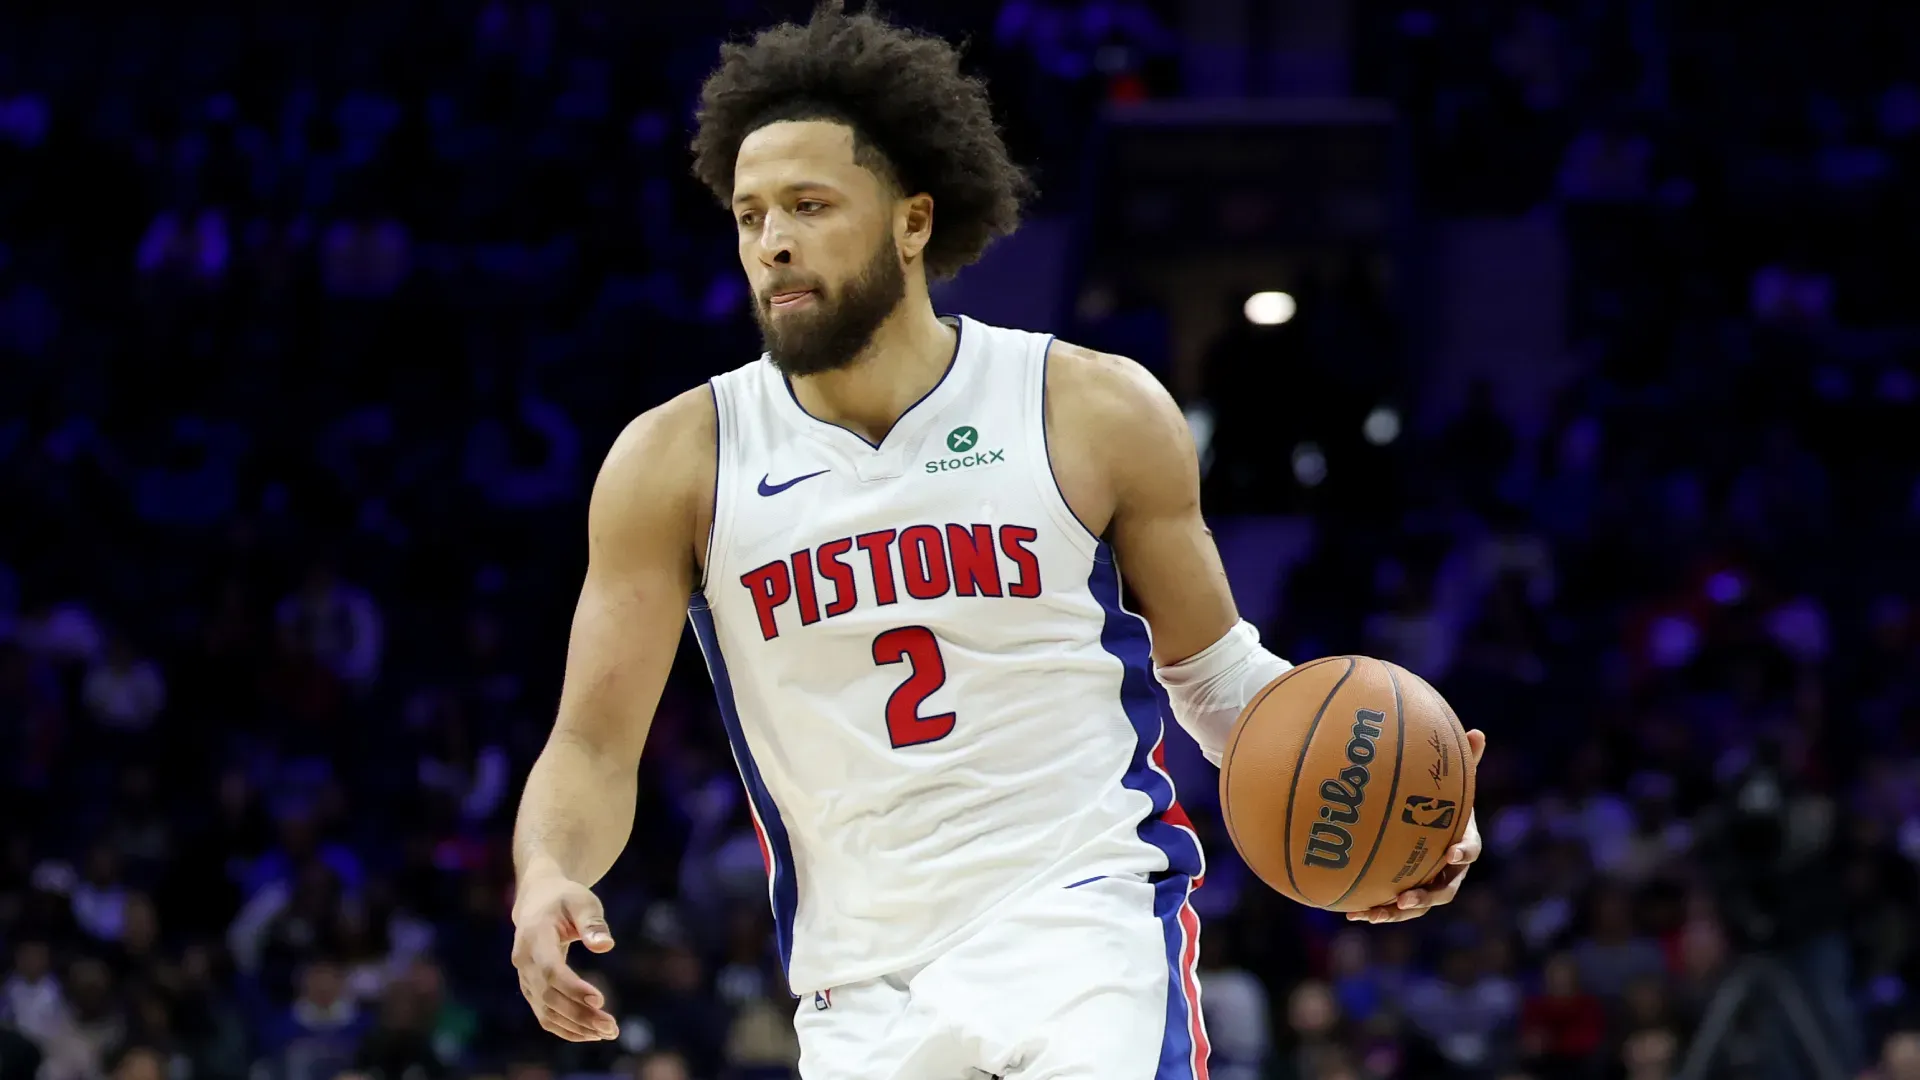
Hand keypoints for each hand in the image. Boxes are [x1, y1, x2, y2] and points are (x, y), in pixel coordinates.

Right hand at [511, 868, 619, 1040]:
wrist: (537, 900)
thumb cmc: (565, 899)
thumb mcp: (582, 901)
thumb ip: (593, 922)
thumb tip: (605, 946)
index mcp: (534, 937)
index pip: (551, 971)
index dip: (573, 988)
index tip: (600, 1000)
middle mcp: (523, 961)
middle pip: (549, 997)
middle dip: (580, 1015)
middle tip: (612, 1027)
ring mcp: (524, 978)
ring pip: (546, 1012)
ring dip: (576, 1027)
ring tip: (608, 1032)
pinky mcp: (530, 988)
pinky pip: (545, 1014)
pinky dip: (566, 1027)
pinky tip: (591, 1033)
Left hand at [1347, 728, 1485, 924]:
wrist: (1433, 828)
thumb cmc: (1444, 803)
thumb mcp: (1453, 783)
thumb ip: (1463, 762)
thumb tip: (1478, 732)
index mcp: (1462, 843)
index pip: (1469, 851)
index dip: (1463, 852)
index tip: (1452, 851)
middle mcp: (1448, 871)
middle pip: (1443, 890)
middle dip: (1425, 897)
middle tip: (1407, 899)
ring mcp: (1428, 886)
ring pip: (1417, 906)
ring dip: (1396, 913)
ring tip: (1374, 914)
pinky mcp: (1406, 894)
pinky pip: (1393, 907)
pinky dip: (1376, 911)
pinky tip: (1353, 914)